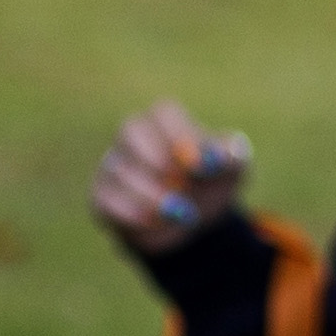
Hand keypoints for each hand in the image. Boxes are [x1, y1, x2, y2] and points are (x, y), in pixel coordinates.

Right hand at [90, 102, 247, 251]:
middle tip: (181, 183)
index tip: (198, 162)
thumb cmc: (215, 180)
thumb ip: (229, 156)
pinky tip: (157, 222)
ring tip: (182, 212)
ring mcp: (112, 166)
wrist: (194, 219)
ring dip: (152, 195)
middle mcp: (134, 138)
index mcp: (168, 122)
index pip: (163, 113)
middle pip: (131, 131)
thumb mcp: (234, 167)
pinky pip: (107, 201)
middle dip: (156, 158)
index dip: (178, 134)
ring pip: (120, 171)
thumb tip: (212, 158)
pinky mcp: (101, 197)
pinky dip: (133, 213)